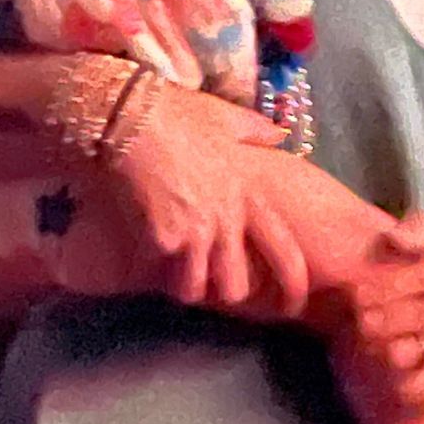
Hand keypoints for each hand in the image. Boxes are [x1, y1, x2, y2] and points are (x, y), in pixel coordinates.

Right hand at [107, 85, 314, 313]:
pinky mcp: (163, 240)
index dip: (294, 287)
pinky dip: (148, 269)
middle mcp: (228, 222)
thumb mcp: (225, 118)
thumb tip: (280, 134)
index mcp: (248, 197)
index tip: (291, 307)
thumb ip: (255, 131)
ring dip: (181, 284)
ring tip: (168, 269)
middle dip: (220, 291)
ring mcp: (196, 234)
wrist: (129, 119)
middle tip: (206, 280)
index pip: (286, 253)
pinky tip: (139, 249)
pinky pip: (158, 273)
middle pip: (236, 288)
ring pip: (195, 289)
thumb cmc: (176, 116)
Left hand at [345, 213, 423, 410]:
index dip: (360, 297)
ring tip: (385, 348)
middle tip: (368, 326)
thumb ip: (417, 228)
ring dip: (383, 356)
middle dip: (366, 326)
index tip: (360, 300)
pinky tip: (406, 378)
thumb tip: (388, 238)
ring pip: (398, 359)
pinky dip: (410, 392)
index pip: (378, 290)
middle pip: (380, 326)